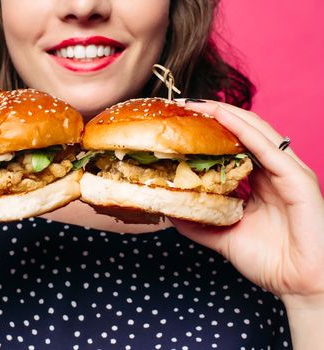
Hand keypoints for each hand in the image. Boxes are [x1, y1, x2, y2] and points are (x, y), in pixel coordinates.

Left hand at [171, 100, 323, 303]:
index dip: (208, 132)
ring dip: (224, 114)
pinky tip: (222, 115)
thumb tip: (171, 210)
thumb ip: (199, 222)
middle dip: (212, 116)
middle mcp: (275, 171)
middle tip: (181, 106)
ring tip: (196, 105)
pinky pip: (267, 148)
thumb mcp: (223, 237)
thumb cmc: (271, 262)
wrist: (302, 285)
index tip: (179, 123)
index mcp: (261, 182)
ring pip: (255, 131)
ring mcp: (288, 172)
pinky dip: (243, 129)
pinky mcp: (298, 179)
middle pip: (242, 132)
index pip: (233, 146)